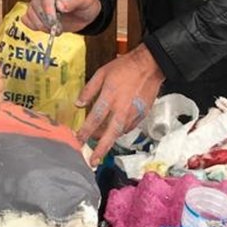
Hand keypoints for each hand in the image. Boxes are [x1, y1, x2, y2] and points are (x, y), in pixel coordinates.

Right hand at [21, 0, 100, 34]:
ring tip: (56, 28)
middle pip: (36, 5)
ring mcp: (36, 1)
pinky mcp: (34, 12)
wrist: (83, 12)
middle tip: (58, 28)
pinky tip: (47, 28)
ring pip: (31, 14)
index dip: (48, 7)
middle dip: (47, 20)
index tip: (54, 20)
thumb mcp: (84, 0)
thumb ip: (74, 0)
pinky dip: (36, 27)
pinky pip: (27, 20)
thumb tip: (60, 4)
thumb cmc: (84, 2)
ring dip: (42, 25)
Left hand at [76, 44, 163, 165]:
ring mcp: (133, 113)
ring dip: (109, 141)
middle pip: (109, 134)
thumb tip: (78, 104)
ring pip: (119, 133)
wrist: (150, 65)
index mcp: (110, 97)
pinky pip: (129, 128)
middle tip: (93, 161)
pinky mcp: (142, 115)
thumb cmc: (124, 67)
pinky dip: (120, 132)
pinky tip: (114, 131)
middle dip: (100, 149)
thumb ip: (89, 90)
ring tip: (100, 146)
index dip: (85, 132)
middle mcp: (122, 108)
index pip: (94, 119)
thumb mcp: (102, 73)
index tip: (77, 141)